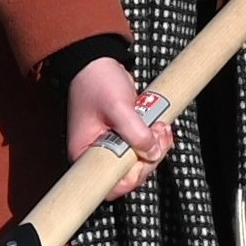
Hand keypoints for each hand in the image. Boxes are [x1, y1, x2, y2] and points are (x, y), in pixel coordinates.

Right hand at [62, 56, 171, 198]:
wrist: (96, 61)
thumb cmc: (97, 83)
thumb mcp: (118, 107)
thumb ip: (136, 132)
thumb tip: (153, 152)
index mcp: (85, 154)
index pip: (110, 184)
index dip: (133, 176)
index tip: (144, 157)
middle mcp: (96, 155)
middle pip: (130, 174)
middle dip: (150, 157)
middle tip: (159, 132)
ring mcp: (111, 147)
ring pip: (140, 162)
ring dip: (157, 147)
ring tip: (160, 126)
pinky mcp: (122, 138)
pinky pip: (143, 148)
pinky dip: (156, 140)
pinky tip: (159, 126)